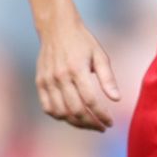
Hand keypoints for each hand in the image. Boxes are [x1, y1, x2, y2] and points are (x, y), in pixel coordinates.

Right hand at [35, 17, 118, 131]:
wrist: (57, 29)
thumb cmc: (83, 42)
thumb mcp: (100, 55)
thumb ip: (108, 78)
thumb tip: (117, 98)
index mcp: (78, 70)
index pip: (91, 101)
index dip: (101, 115)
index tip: (110, 122)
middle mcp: (60, 77)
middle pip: (75, 110)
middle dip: (90, 123)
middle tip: (102, 127)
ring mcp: (47, 81)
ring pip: (60, 112)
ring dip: (76, 123)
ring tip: (90, 124)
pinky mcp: (40, 83)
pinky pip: (48, 108)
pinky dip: (60, 116)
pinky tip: (72, 117)